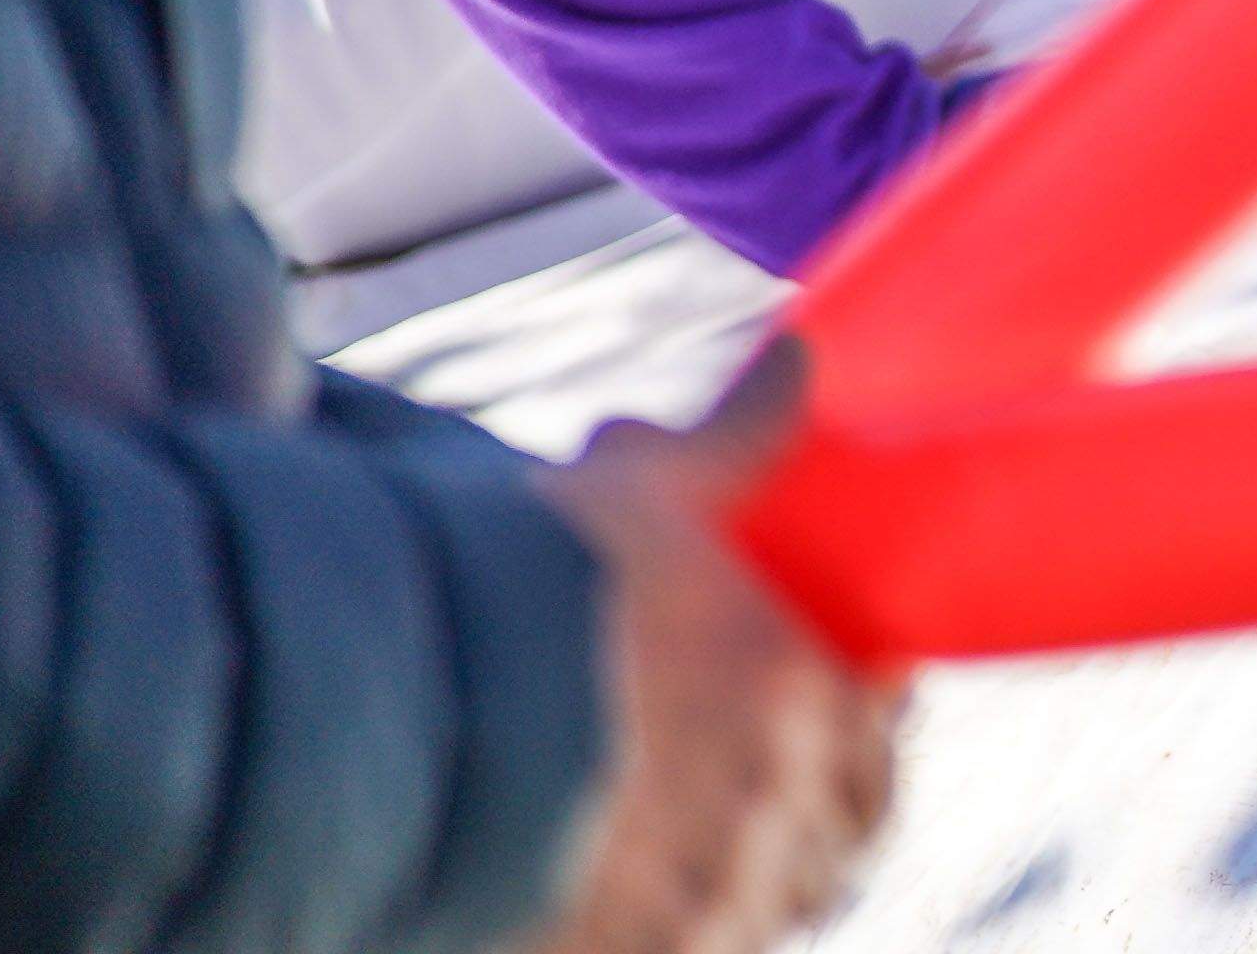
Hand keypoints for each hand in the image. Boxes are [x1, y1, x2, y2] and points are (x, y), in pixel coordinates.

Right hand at [520, 342, 901, 953]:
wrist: (378, 728)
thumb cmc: (515, 594)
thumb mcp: (629, 493)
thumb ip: (728, 438)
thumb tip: (796, 362)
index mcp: (792, 685)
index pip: (878, 718)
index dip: (863, 710)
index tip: (845, 694)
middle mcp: (767, 799)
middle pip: (841, 826)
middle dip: (822, 802)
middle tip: (778, 784)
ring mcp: (699, 895)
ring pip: (778, 899)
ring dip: (762, 871)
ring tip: (715, 847)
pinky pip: (701, 951)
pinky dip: (695, 930)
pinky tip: (651, 904)